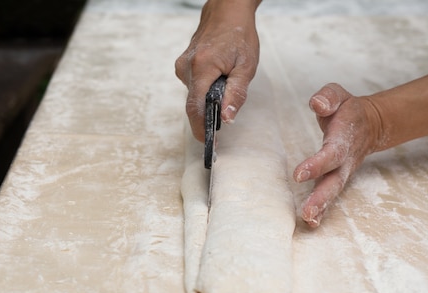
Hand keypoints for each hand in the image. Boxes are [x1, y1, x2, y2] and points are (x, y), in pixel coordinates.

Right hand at [175, 0, 260, 140]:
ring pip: (193, 96)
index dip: (201, 129)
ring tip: (224, 90)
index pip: (195, 107)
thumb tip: (227, 119)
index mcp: (202, 67)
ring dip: (207, 101)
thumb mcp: (246, 67)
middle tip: (221, 128)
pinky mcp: (182, 66)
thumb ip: (236, 94)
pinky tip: (217, 81)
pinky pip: (193, 87)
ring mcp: (182, 66)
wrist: (226, 12)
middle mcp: (186, 67)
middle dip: (206, 117)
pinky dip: (204, 91)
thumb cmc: (239, 36)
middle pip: (193, 104)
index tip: (210, 144)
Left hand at [293, 83, 382, 227]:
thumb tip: (317, 104)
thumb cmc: (347, 109)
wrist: (370, 124)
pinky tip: (311, 222)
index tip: (299, 174)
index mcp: (343, 138)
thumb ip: (328, 97)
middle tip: (307, 212)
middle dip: (321, 197)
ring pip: (333, 191)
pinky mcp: (337, 177)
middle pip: (334, 181)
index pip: (331, 153)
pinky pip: (330, 194)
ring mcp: (342, 171)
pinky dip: (322, 210)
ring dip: (321, 207)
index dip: (316, 164)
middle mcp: (344, 159)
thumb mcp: (338, 94)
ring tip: (308, 220)